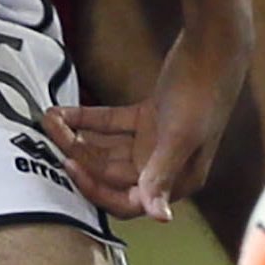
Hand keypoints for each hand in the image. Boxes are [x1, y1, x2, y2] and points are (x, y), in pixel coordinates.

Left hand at [43, 24, 247, 221]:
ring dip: (77, 136)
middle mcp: (164, 166)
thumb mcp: (180, 136)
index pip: (127, 201)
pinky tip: (62, 111)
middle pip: (110, 173)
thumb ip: (162, 175)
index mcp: (178, 180)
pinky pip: (110, 125)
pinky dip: (87, 119)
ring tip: (51, 120)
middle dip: (79, 155)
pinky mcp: (146, 118)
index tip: (69, 166)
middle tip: (52, 135)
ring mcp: (153, 142)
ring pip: (106, 147)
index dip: (96, 188)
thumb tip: (160, 217)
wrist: (213, 47)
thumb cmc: (203, 94)